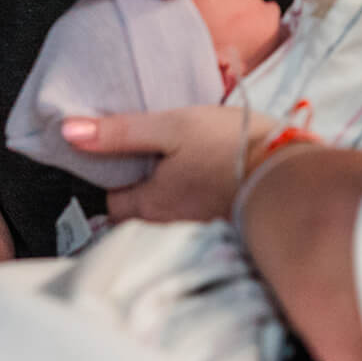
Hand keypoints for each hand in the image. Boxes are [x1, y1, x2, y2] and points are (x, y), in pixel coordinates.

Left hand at [63, 106, 277, 224]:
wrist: (293, 174)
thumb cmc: (231, 147)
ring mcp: (202, 234)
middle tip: (156, 166)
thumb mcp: (171, 126)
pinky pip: (201, 224)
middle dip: (142, 196)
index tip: (127, 160)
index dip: (115, 180)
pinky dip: (200, 208)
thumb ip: (119, 132)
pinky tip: (213, 187)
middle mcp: (170, 228)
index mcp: (151, 204)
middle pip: (141, 218)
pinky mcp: (230, 232)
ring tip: (185, 173)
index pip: (113, 203)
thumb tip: (67, 132)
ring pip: (171, 222)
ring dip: (172, 203)